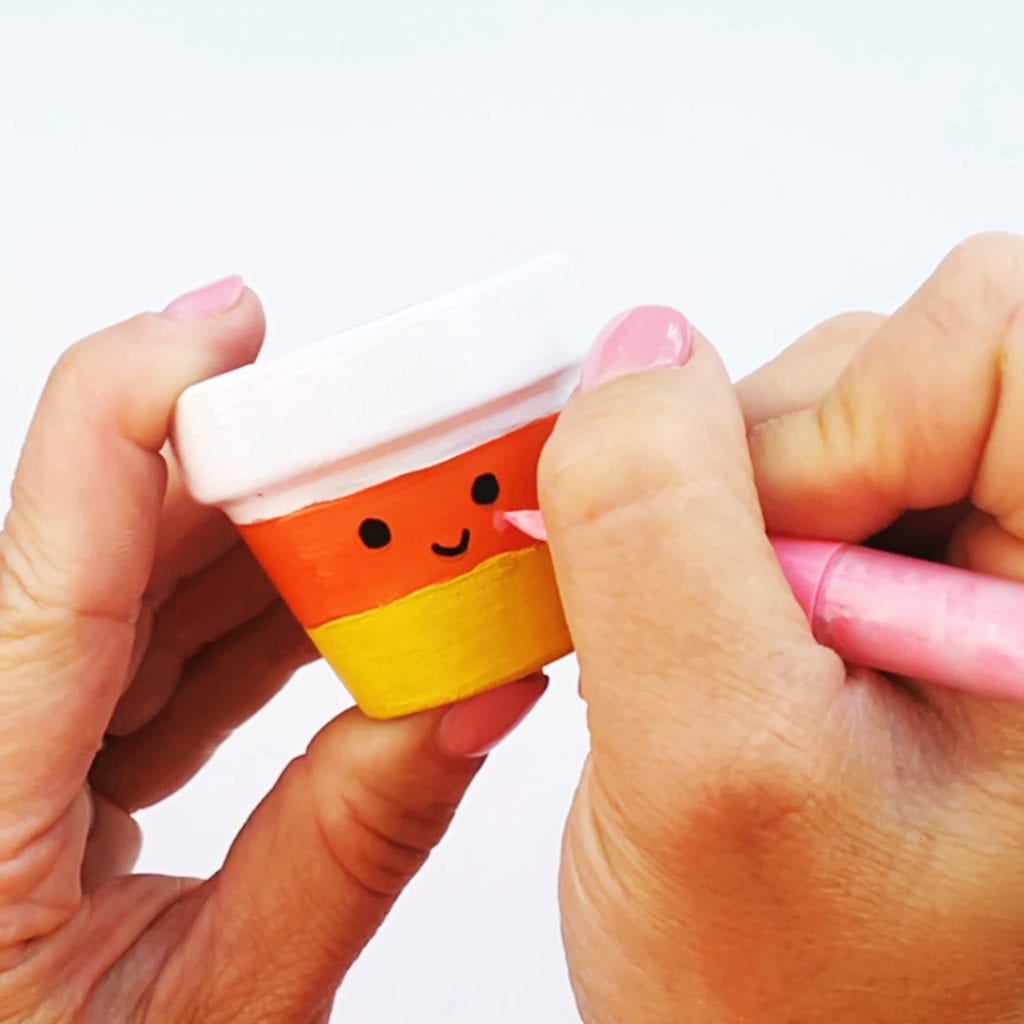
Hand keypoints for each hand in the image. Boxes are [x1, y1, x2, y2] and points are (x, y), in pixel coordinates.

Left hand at [0, 277, 545, 1023]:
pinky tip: (343, 608)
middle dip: (262, 481)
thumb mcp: (225, 1011)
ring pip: (141, 596)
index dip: (134, 405)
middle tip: (390, 439)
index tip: (233, 324)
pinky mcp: (47, 768)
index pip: (50, 559)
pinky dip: (254, 627)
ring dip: (277, 555)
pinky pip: (151, 657)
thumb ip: (355, 844)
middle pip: (112, 551)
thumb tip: (480, 695)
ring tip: (397, 525)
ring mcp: (8, 749)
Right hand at [545, 233, 1023, 1022]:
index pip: (1005, 338)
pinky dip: (728, 527)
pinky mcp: (911, 562)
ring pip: (838, 402)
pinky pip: (803, 457)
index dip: (856, 411)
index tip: (775, 550)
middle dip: (767, 469)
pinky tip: (733, 641)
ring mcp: (986, 562)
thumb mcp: (703, 772)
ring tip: (728, 663)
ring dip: (738, 512)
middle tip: (731, 633)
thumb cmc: (790, 998)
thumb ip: (653, 533)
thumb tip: (639, 361)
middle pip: (904, 356)